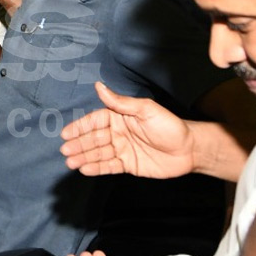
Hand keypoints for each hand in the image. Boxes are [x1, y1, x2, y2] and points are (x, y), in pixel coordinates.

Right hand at [60, 82, 194, 178]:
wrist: (190, 150)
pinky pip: (109, 166)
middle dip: (78, 144)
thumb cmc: (170, 126)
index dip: (80, 127)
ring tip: (70, 162)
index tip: (65, 133)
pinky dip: (96, 168)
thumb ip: (120, 102)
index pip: (95, 121)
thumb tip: (99, 86)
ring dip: (83, 157)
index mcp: (120, 117)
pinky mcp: (127, 164)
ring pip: (98, 153)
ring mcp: (122, 149)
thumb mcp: (146, 110)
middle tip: (65, 151)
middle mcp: (118, 132)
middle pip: (93, 138)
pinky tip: (85, 169)